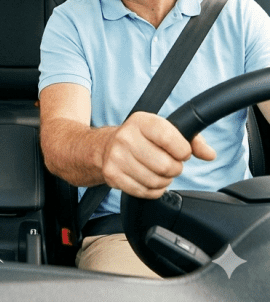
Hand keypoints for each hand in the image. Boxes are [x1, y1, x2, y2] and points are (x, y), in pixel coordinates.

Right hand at [101, 111, 216, 198]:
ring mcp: (116, 157)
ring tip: (157, 171)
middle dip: (174, 168)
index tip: (181, 152)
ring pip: (156, 181)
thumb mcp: (166, 130)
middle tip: (167, 163)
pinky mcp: (112, 175)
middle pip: (166, 165)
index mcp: (141, 121)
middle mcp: (125, 137)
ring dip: (163, 180)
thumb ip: (193, 140)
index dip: (183, 151)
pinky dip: (152, 190)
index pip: (169, 138)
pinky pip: (145, 192)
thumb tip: (209, 154)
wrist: (105, 147)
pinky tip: (147, 179)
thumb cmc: (142, 138)